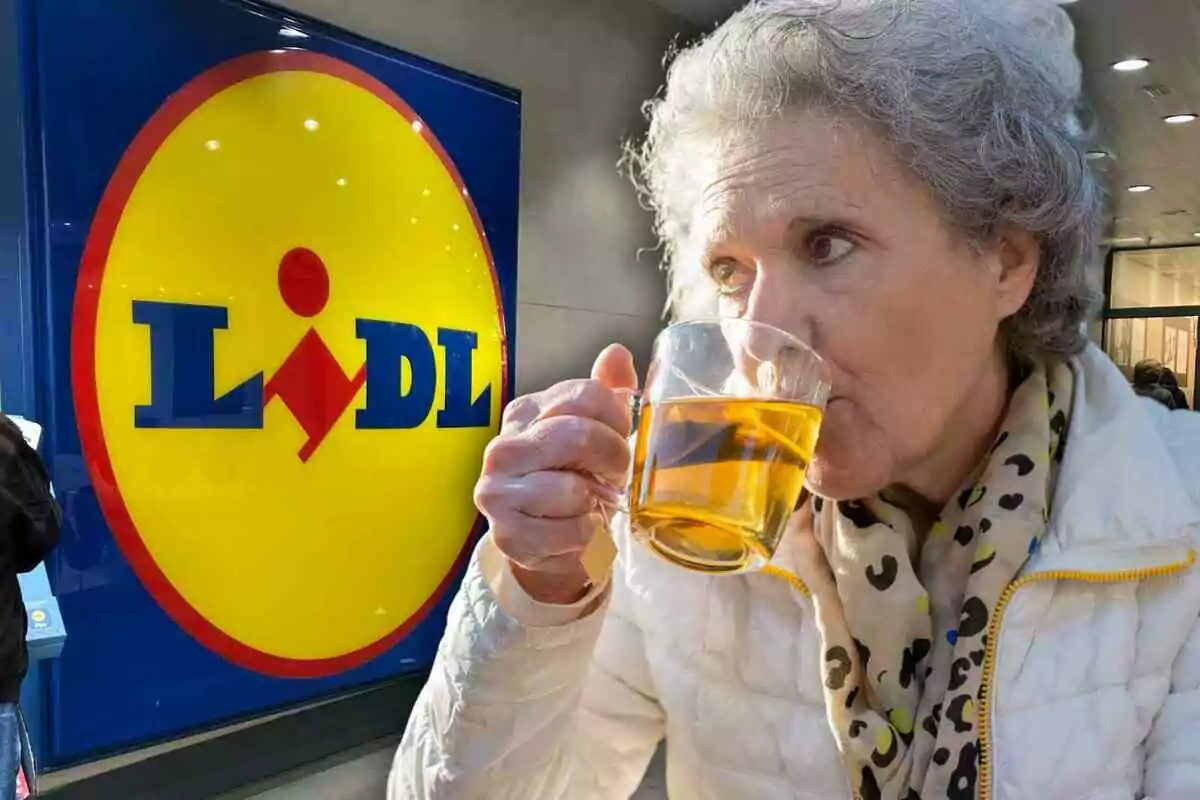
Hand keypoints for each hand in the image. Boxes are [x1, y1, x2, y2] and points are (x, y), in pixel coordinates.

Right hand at [474, 344, 637, 603]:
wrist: (545, 544)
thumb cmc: (572, 479)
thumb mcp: (593, 431)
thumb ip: (607, 392)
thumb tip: (617, 353)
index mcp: (526, 412)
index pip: (585, 395)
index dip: (617, 420)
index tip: (621, 437)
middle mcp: (503, 447)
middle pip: (579, 436)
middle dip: (612, 460)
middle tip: (614, 476)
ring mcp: (497, 491)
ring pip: (572, 489)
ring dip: (594, 503)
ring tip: (588, 504)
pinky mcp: (506, 535)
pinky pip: (567, 532)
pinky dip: (583, 535)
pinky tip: (574, 530)